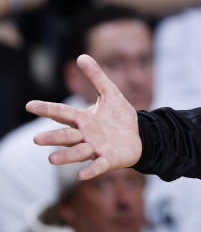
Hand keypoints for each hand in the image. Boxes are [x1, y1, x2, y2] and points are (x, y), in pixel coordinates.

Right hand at [27, 54, 142, 179]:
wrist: (140, 135)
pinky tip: (82, 175)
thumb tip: (81, 56)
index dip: (47, 109)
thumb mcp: (110, 93)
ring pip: (78, 152)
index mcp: (83, 119)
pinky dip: (91, 170)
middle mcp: (85, 135)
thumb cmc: (120, 117)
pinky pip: (98, 165)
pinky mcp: (108, 159)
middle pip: (66, 136)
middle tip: (37, 139)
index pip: (62, 113)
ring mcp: (96, 149)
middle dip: (52, 138)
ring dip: (66, 156)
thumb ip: (96, 77)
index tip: (29, 105)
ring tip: (51, 159)